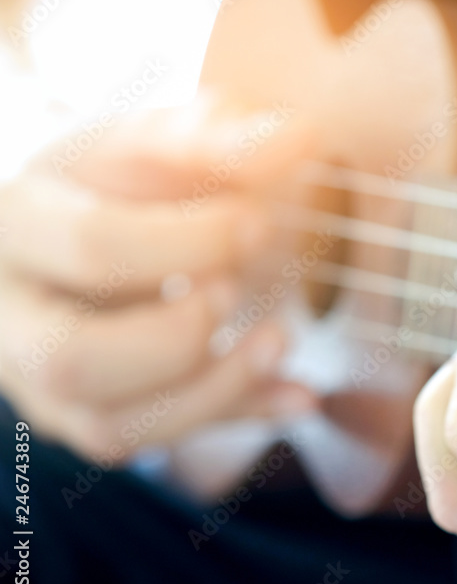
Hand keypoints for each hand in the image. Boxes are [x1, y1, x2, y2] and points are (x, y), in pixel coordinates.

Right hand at [0, 102, 318, 460]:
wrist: (92, 237)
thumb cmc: (118, 189)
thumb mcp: (152, 148)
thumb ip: (212, 138)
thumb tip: (295, 138)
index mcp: (20, 227)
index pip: (91, 245)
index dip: (186, 241)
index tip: (260, 221)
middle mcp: (15, 318)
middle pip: (73, 359)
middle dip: (175, 337)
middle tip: (238, 292)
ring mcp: (45, 384)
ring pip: (112, 425)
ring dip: (213, 391)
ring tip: (280, 340)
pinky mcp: (93, 419)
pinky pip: (160, 445)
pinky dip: (239, 418)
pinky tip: (300, 395)